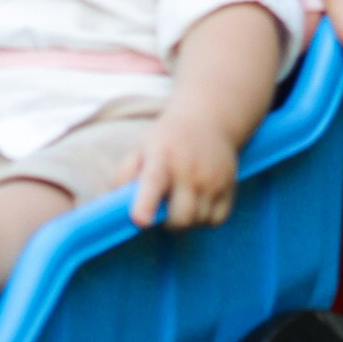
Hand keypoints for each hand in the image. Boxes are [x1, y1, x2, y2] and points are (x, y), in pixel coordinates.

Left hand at [128, 107, 241, 231]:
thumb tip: (112, 208)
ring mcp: (213, 178)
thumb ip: (124, 177)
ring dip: (186, 221)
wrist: (208, 118)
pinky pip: (216, 219)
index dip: (145, 204)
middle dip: (168, 222)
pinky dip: (205, 219)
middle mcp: (190, 168)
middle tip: (163, 210)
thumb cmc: (167, 139)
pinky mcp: (230, 185)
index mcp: (162, 156)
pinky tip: (198, 202)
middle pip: (181, 216)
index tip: (140, 221)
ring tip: (181, 201)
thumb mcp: (141, 149)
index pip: (153, 182)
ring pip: (198, 221)